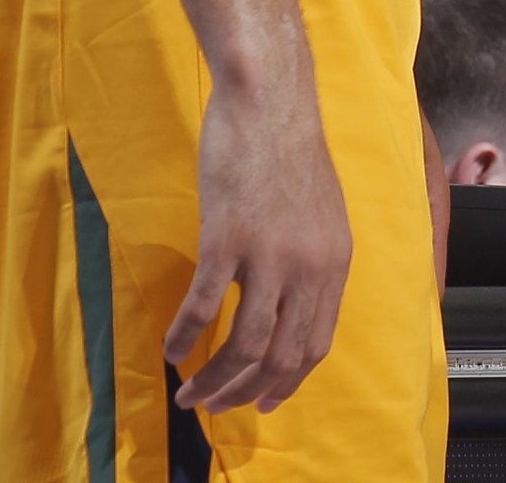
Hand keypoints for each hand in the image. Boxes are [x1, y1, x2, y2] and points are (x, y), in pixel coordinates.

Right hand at [167, 76, 352, 414]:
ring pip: (244, 345)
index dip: (286, 383)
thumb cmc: (288, 151)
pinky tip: (169, 350)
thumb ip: (311, 262)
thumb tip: (292, 306)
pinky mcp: (228, 238)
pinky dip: (184, 337)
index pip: (316, 344)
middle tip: (215, 407)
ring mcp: (270, 253)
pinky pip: (205, 308)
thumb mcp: (321, 214)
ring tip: (188, 393)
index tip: (260, 402)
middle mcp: (310, 265)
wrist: (270, 99)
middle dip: (245, 393)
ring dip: (213, 379)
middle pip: (281, 356)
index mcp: (336, 262)